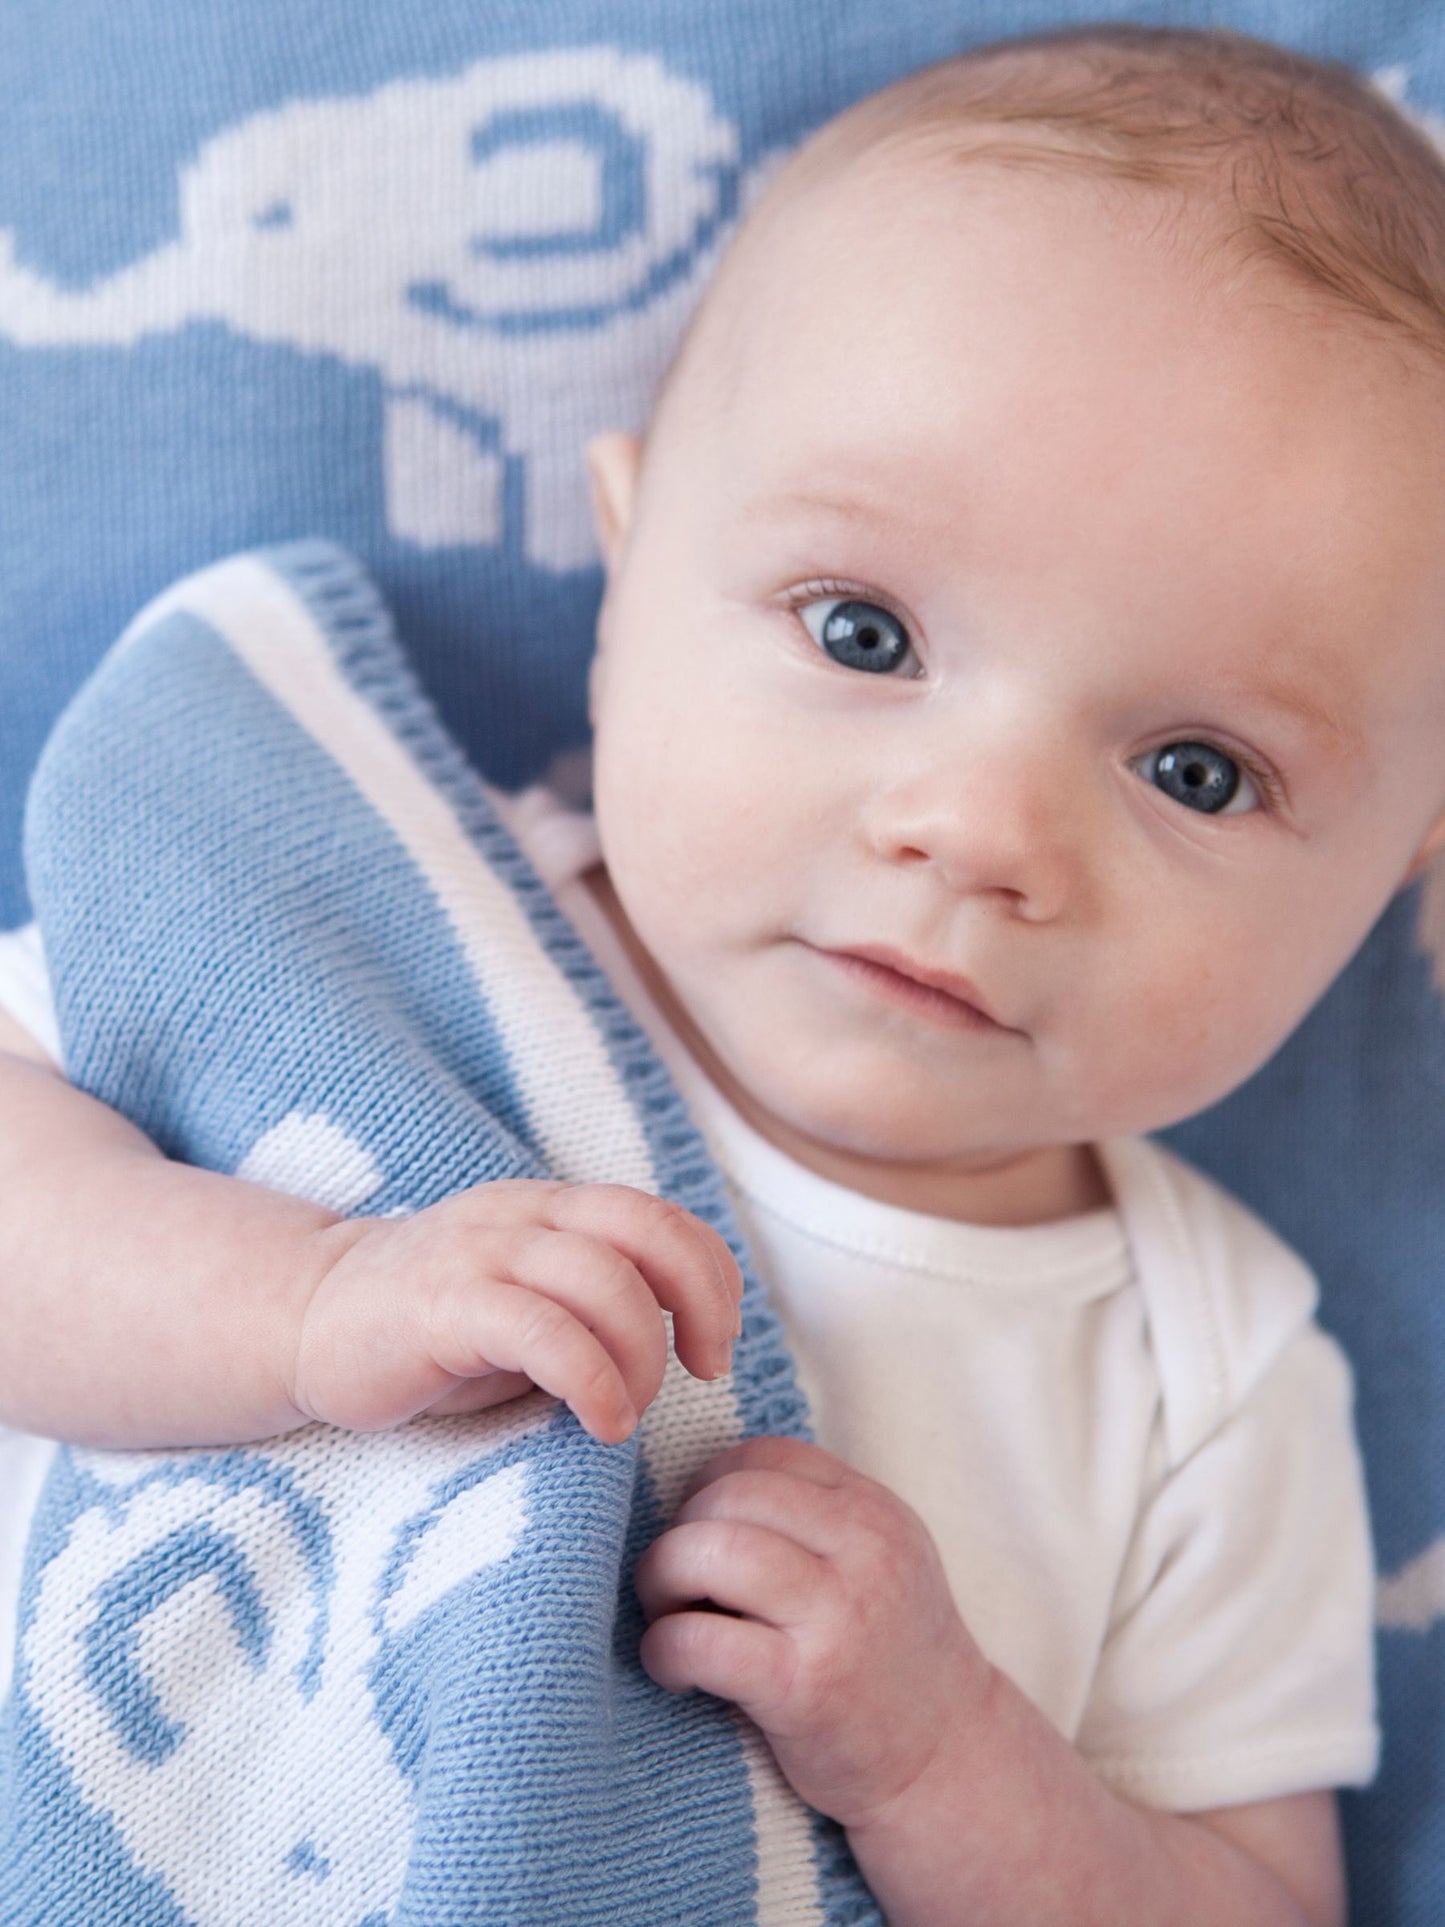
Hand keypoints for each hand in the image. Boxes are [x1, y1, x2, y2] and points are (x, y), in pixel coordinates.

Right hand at [290, 1180, 742, 1439]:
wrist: (305, 1319)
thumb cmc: (434, 1332)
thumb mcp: (531, 1305)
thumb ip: (598, 1305)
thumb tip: (684, 1344)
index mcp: (553, 1209)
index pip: (662, 1216)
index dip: (711, 1277)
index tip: (715, 1346)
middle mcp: (524, 1216)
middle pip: (648, 1230)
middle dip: (700, 1302)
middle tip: (703, 1370)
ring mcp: (481, 1253)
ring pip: (604, 1280)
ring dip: (641, 1357)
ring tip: (628, 1412)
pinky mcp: (442, 1304)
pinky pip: (543, 1329)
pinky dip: (594, 1379)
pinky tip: (601, 1423)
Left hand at [634, 1436, 992, 1827]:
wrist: (947, 1757)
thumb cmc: (887, 1653)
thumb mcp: (877, 1560)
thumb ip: (812, 1519)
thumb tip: (697, 1495)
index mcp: (873, 1511)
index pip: (764, 1456)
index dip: (709, 1486)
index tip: (699, 1533)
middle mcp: (864, 1551)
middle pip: (729, 1496)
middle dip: (678, 1533)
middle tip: (672, 1581)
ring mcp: (837, 1617)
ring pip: (710, 1553)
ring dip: (661, 1580)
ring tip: (666, 1616)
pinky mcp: (805, 1687)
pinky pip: (701, 1641)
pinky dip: (664, 1649)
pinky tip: (674, 1670)